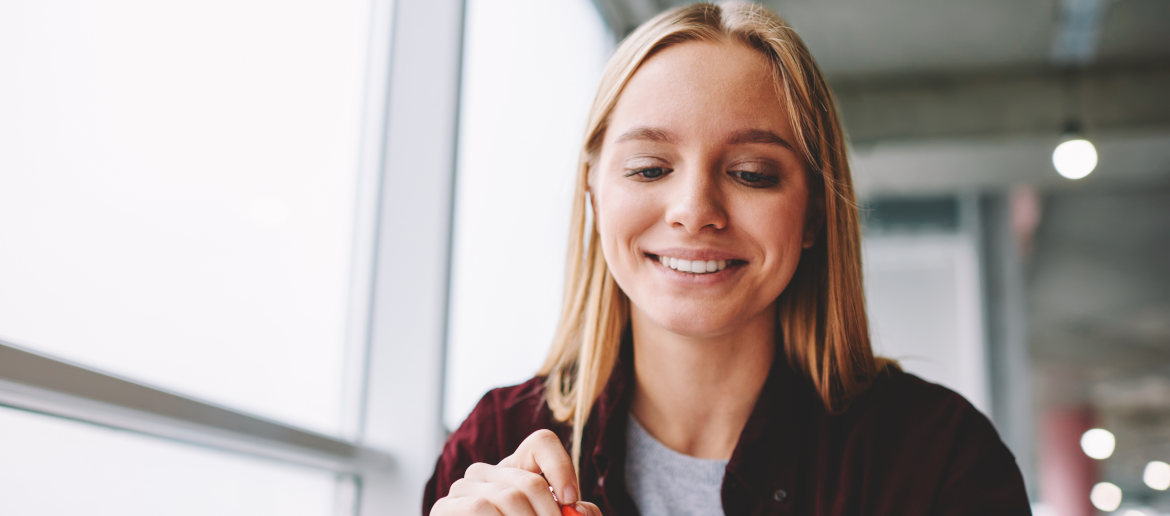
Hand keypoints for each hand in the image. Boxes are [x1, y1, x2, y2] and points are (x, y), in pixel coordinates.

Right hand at [430, 429, 603, 515]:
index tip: (571, 499)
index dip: (560, 467)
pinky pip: (480, 507)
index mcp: (515, 469)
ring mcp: (463, 488)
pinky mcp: (444, 507)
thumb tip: (576, 510)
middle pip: (530, 482)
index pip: (541, 442)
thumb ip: (576, 515)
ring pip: (508, 497)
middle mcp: (486, 472)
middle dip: (549, 515)